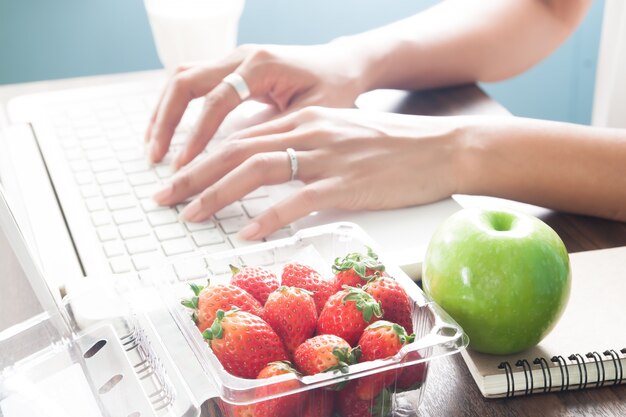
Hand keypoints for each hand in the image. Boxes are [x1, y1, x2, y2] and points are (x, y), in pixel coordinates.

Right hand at [145, 42, 366, 169]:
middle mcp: (241, 56)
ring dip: (163, 112)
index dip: (197, 135)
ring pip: (183, 78)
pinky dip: (175, 106)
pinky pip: (193, 82)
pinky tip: (168, 132)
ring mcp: (234, 59)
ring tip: (153, 148)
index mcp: (261, 65)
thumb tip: (236, 158)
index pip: (216, 100)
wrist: (343, 65)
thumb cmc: (335, 87)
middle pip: (186, 81)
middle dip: (166, 121)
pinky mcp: (232, 69)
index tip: (185, 166)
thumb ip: (274, 130)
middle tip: (156, 159)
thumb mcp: (311, 113)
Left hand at [153, 107, 462, 239]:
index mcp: (304, 119)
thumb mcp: (339, 134)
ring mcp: (326, 157)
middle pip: (236, 150)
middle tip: (164, 197)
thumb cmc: (390, 146)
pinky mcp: (346, 184)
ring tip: (191, 215)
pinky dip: (267, 218)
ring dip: (217, 194)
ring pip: (256, 170)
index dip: (202, 157)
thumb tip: (264, 168)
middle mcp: (308, 131)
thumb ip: (301, 145)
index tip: (178, 177)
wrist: (439, 147)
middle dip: (193, 175)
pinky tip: (248, 235)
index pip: (240, 136)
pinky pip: (297, 200)